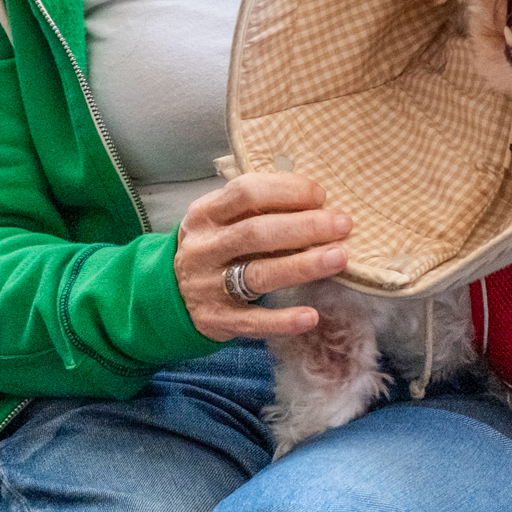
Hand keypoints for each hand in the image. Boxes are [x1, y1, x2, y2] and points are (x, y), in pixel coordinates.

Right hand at [174, 173, 350, 340]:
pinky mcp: (217, 320)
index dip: (286, 191)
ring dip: (302, 266)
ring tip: (339, 258)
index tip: (320, 195)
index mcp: (205, 214)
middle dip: (305, 227)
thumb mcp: (222, 220)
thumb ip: (257, 208)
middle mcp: (203, 248)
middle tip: (343, 225)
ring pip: (258, 274)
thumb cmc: (214, 247)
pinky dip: (283, 319)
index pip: (245, 192)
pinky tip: (311, 316)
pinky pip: (253, 321)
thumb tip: (316, 202)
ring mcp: (208, 286)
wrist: (169, 294)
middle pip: (256, 233)